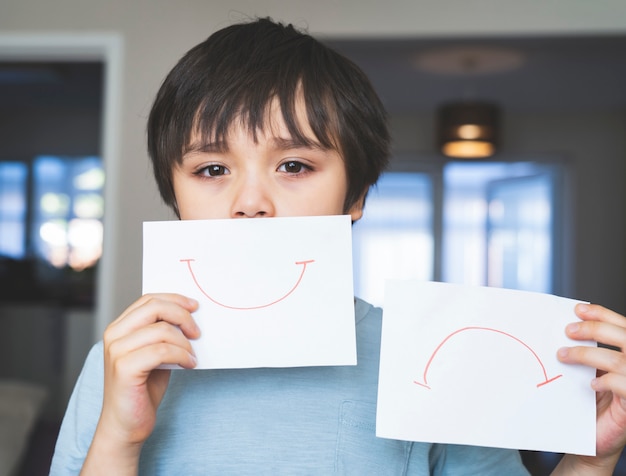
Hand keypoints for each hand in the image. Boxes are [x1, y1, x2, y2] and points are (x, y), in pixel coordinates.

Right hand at [82, 293, 199, 473]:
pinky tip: (189, 364)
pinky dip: (181, 355)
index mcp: (119, 327)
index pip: (149, 300)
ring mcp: (117, 351)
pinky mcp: (124, 367)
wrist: (126, 424)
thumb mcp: (155, 352)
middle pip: (154, 308)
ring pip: (162, 330)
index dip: (174, 300)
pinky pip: (163, 350)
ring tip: (192, 356)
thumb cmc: (143, 388)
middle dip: (182, 316)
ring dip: (184, 342)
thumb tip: (190, 314)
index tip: (194, 307)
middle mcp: (114, 335)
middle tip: (197, 332)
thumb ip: (163, 332)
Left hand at [556, 303, 625, 472]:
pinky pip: (625, 386)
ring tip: (564, 356)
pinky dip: (606, 381)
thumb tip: (566, 329)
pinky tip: (591, 384)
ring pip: (621, 360)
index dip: (603, 314)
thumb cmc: (591, 405)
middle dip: (595, 329)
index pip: (624, 327)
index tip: (578, 309)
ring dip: (588, 354)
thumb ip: (588, 353)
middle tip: (567, 330)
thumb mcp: (590, 372)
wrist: (593, 441)